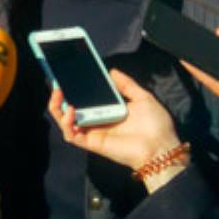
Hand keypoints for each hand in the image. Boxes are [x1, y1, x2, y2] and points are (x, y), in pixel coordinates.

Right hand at [47, 69, 182, 185]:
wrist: (161, 147)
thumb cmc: (156, 125)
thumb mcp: (142, 97)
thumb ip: (126, 84)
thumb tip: (112, 71)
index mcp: (108, 111)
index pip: (85, 100)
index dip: (73, 90)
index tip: (65, 76)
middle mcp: (98, 122)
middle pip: (70, 110)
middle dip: (59, 97)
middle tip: (56, 83)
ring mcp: (93, 133)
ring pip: (65, 122)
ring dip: (57, 108)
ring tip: (58, 93)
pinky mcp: (92, 143)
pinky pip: (72, 135)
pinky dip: (66, 123)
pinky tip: (71, 110)